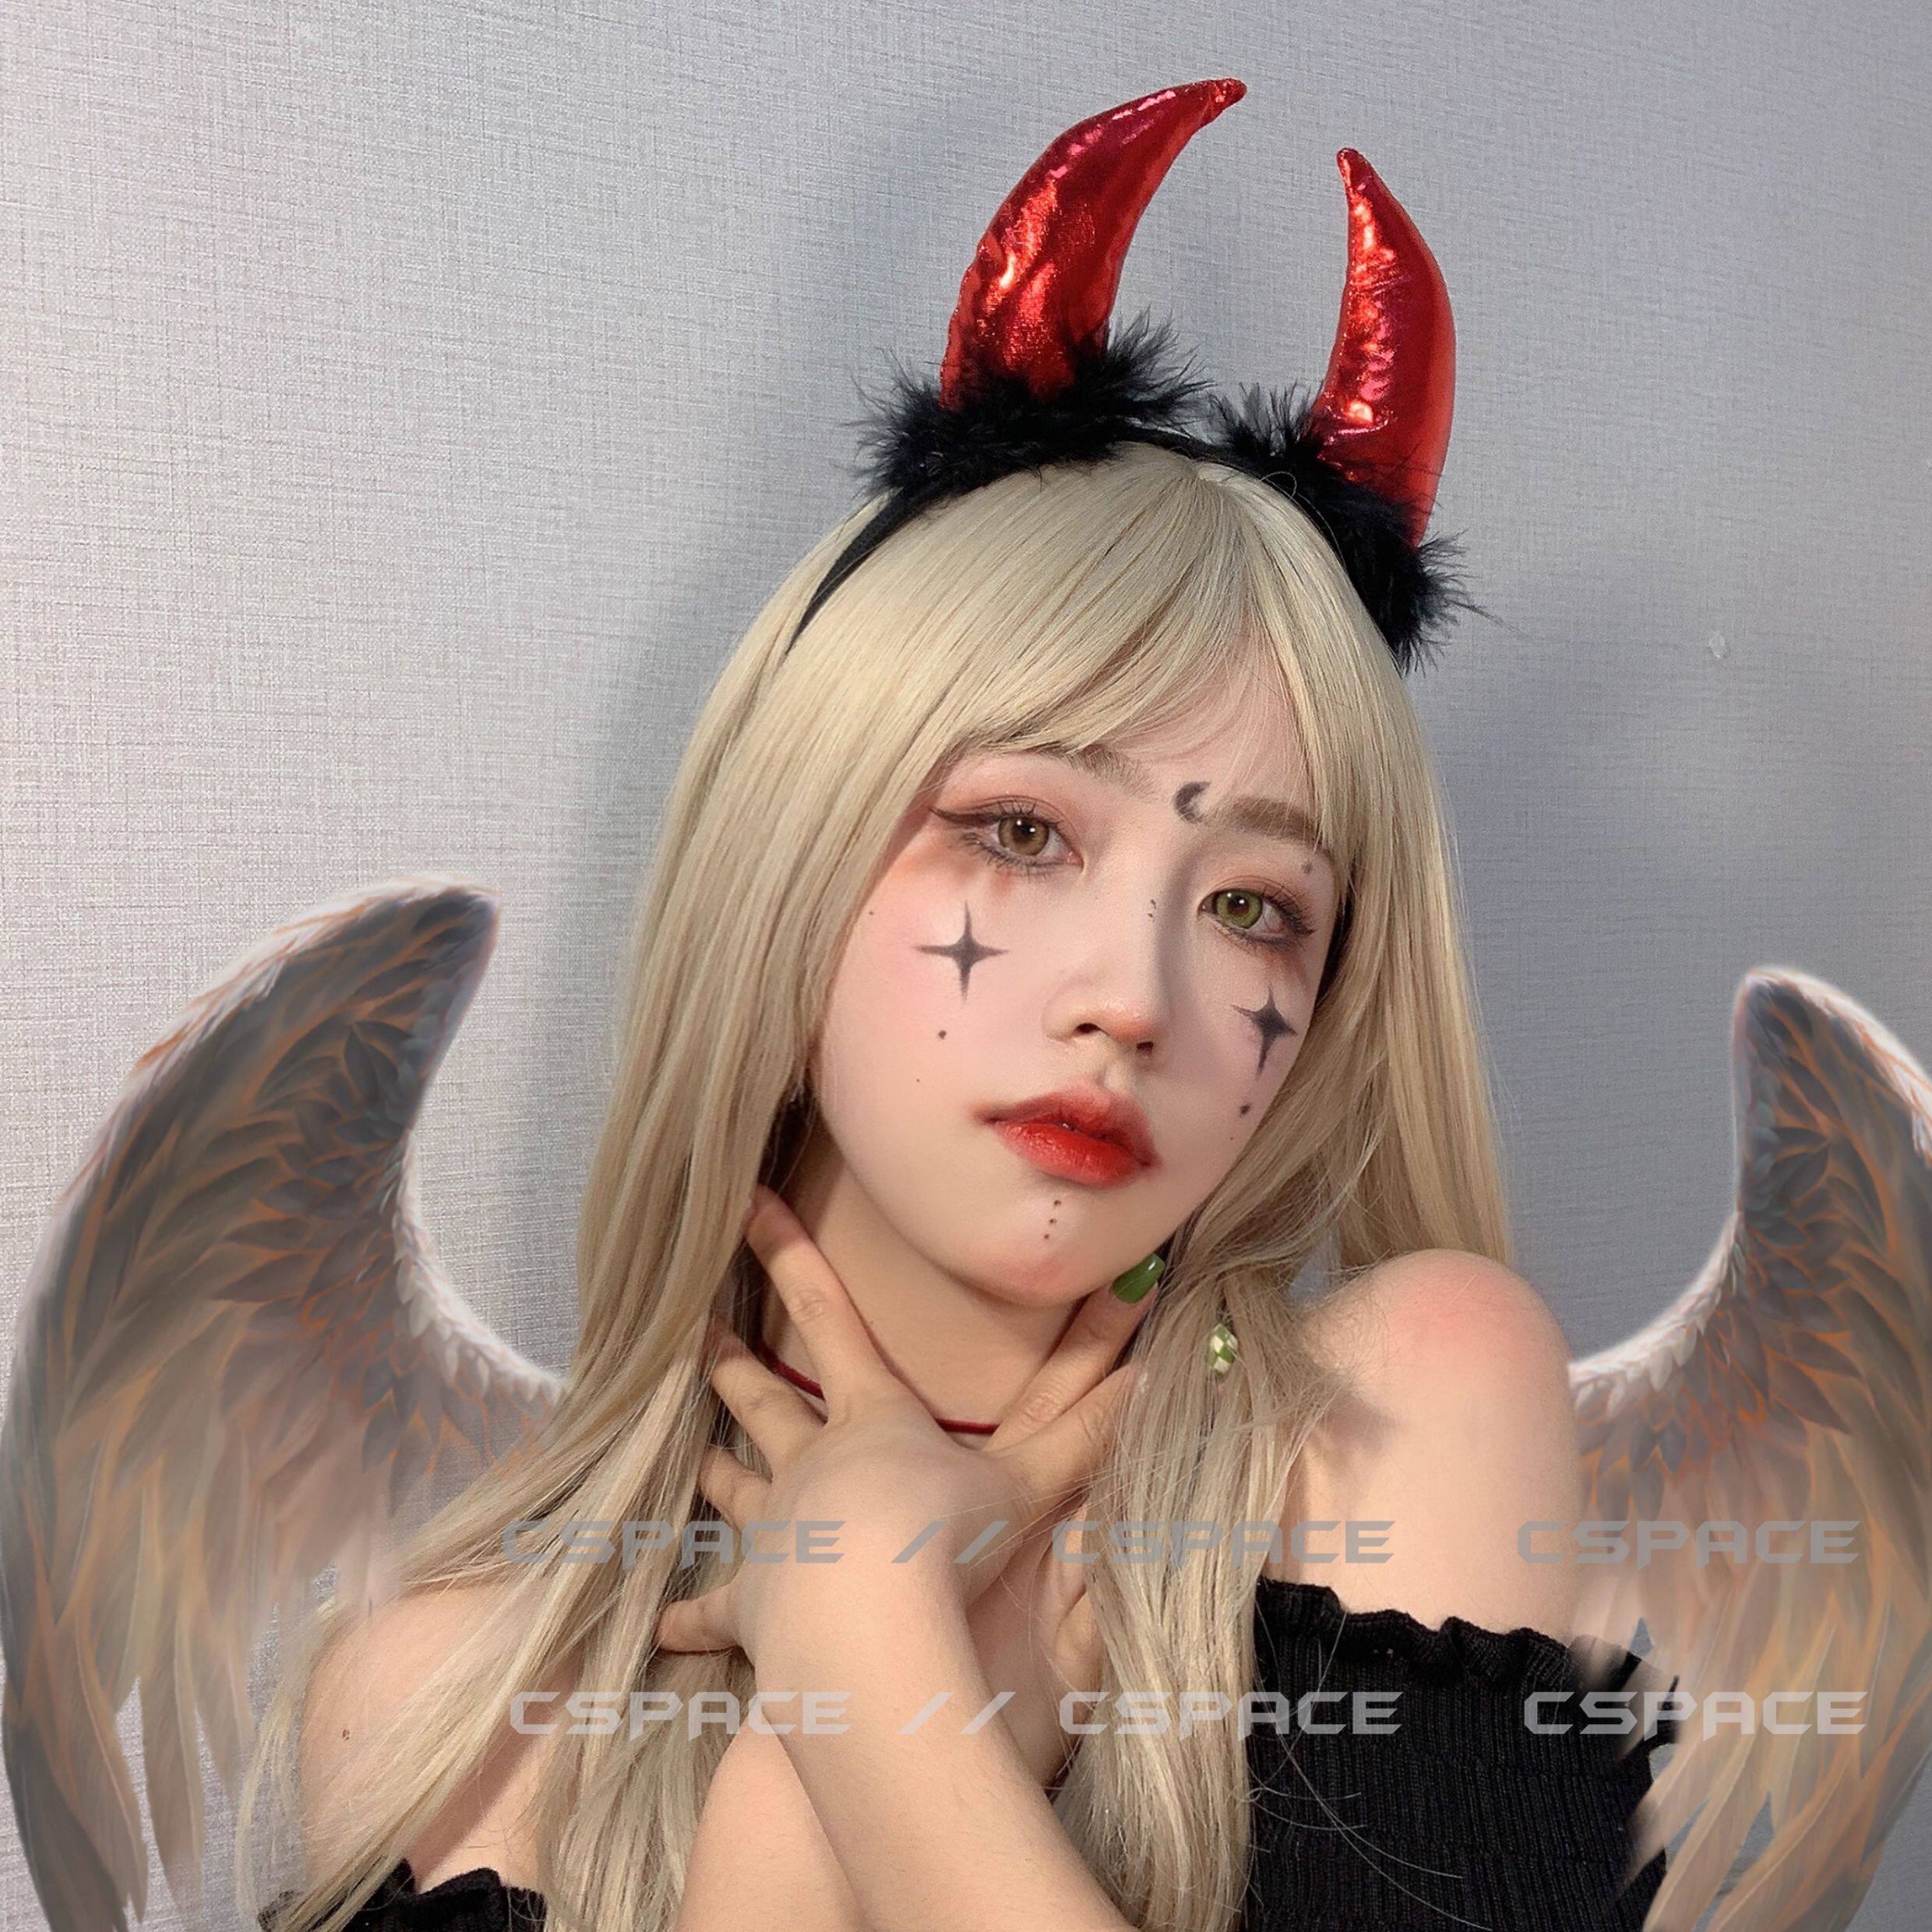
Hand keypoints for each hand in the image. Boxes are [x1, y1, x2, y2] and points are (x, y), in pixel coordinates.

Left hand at [654, 1185, 1154, 1741]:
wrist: (870, 1626)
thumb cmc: (945, 1541)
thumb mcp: (1026, 1484)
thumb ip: (1089, 1434)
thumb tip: (1159, 1373)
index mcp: (872, 1420)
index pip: (828, 1315)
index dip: (788, 1252)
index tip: (742, 1200)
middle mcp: (811, 1463)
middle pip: (762, 1397)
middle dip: (729, 1358)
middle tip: (692, 1326)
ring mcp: (776, 1530)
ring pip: (735, 1486)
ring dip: (715, 1472)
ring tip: (692, 1459)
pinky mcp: (755, 1604)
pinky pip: (717, 1610)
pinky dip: (693, 1619)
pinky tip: (663, 1629)